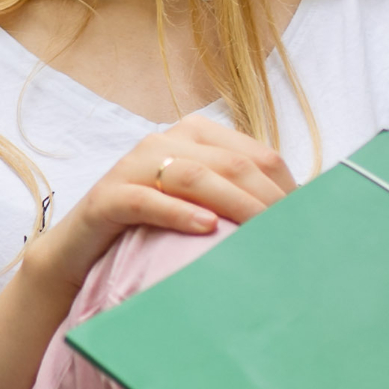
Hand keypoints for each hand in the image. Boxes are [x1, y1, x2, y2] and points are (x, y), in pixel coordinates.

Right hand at [23, 116, 294, 302]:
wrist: (80, 254)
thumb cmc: (151, 232)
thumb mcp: (200, 207)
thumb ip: (237, 198)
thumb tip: (300, 219)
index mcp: (194, 135)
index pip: (256, 154)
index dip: (286, 188)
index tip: (309, 225)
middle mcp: (164, 141)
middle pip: (231, 164)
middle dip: (266, 200)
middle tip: (292, 238)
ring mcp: (132, 166)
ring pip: (193, 176)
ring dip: (234, 206)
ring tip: (259, 235)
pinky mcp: (107, 197)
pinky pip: (146, 200)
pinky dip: (179, 213)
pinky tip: (205, 229)